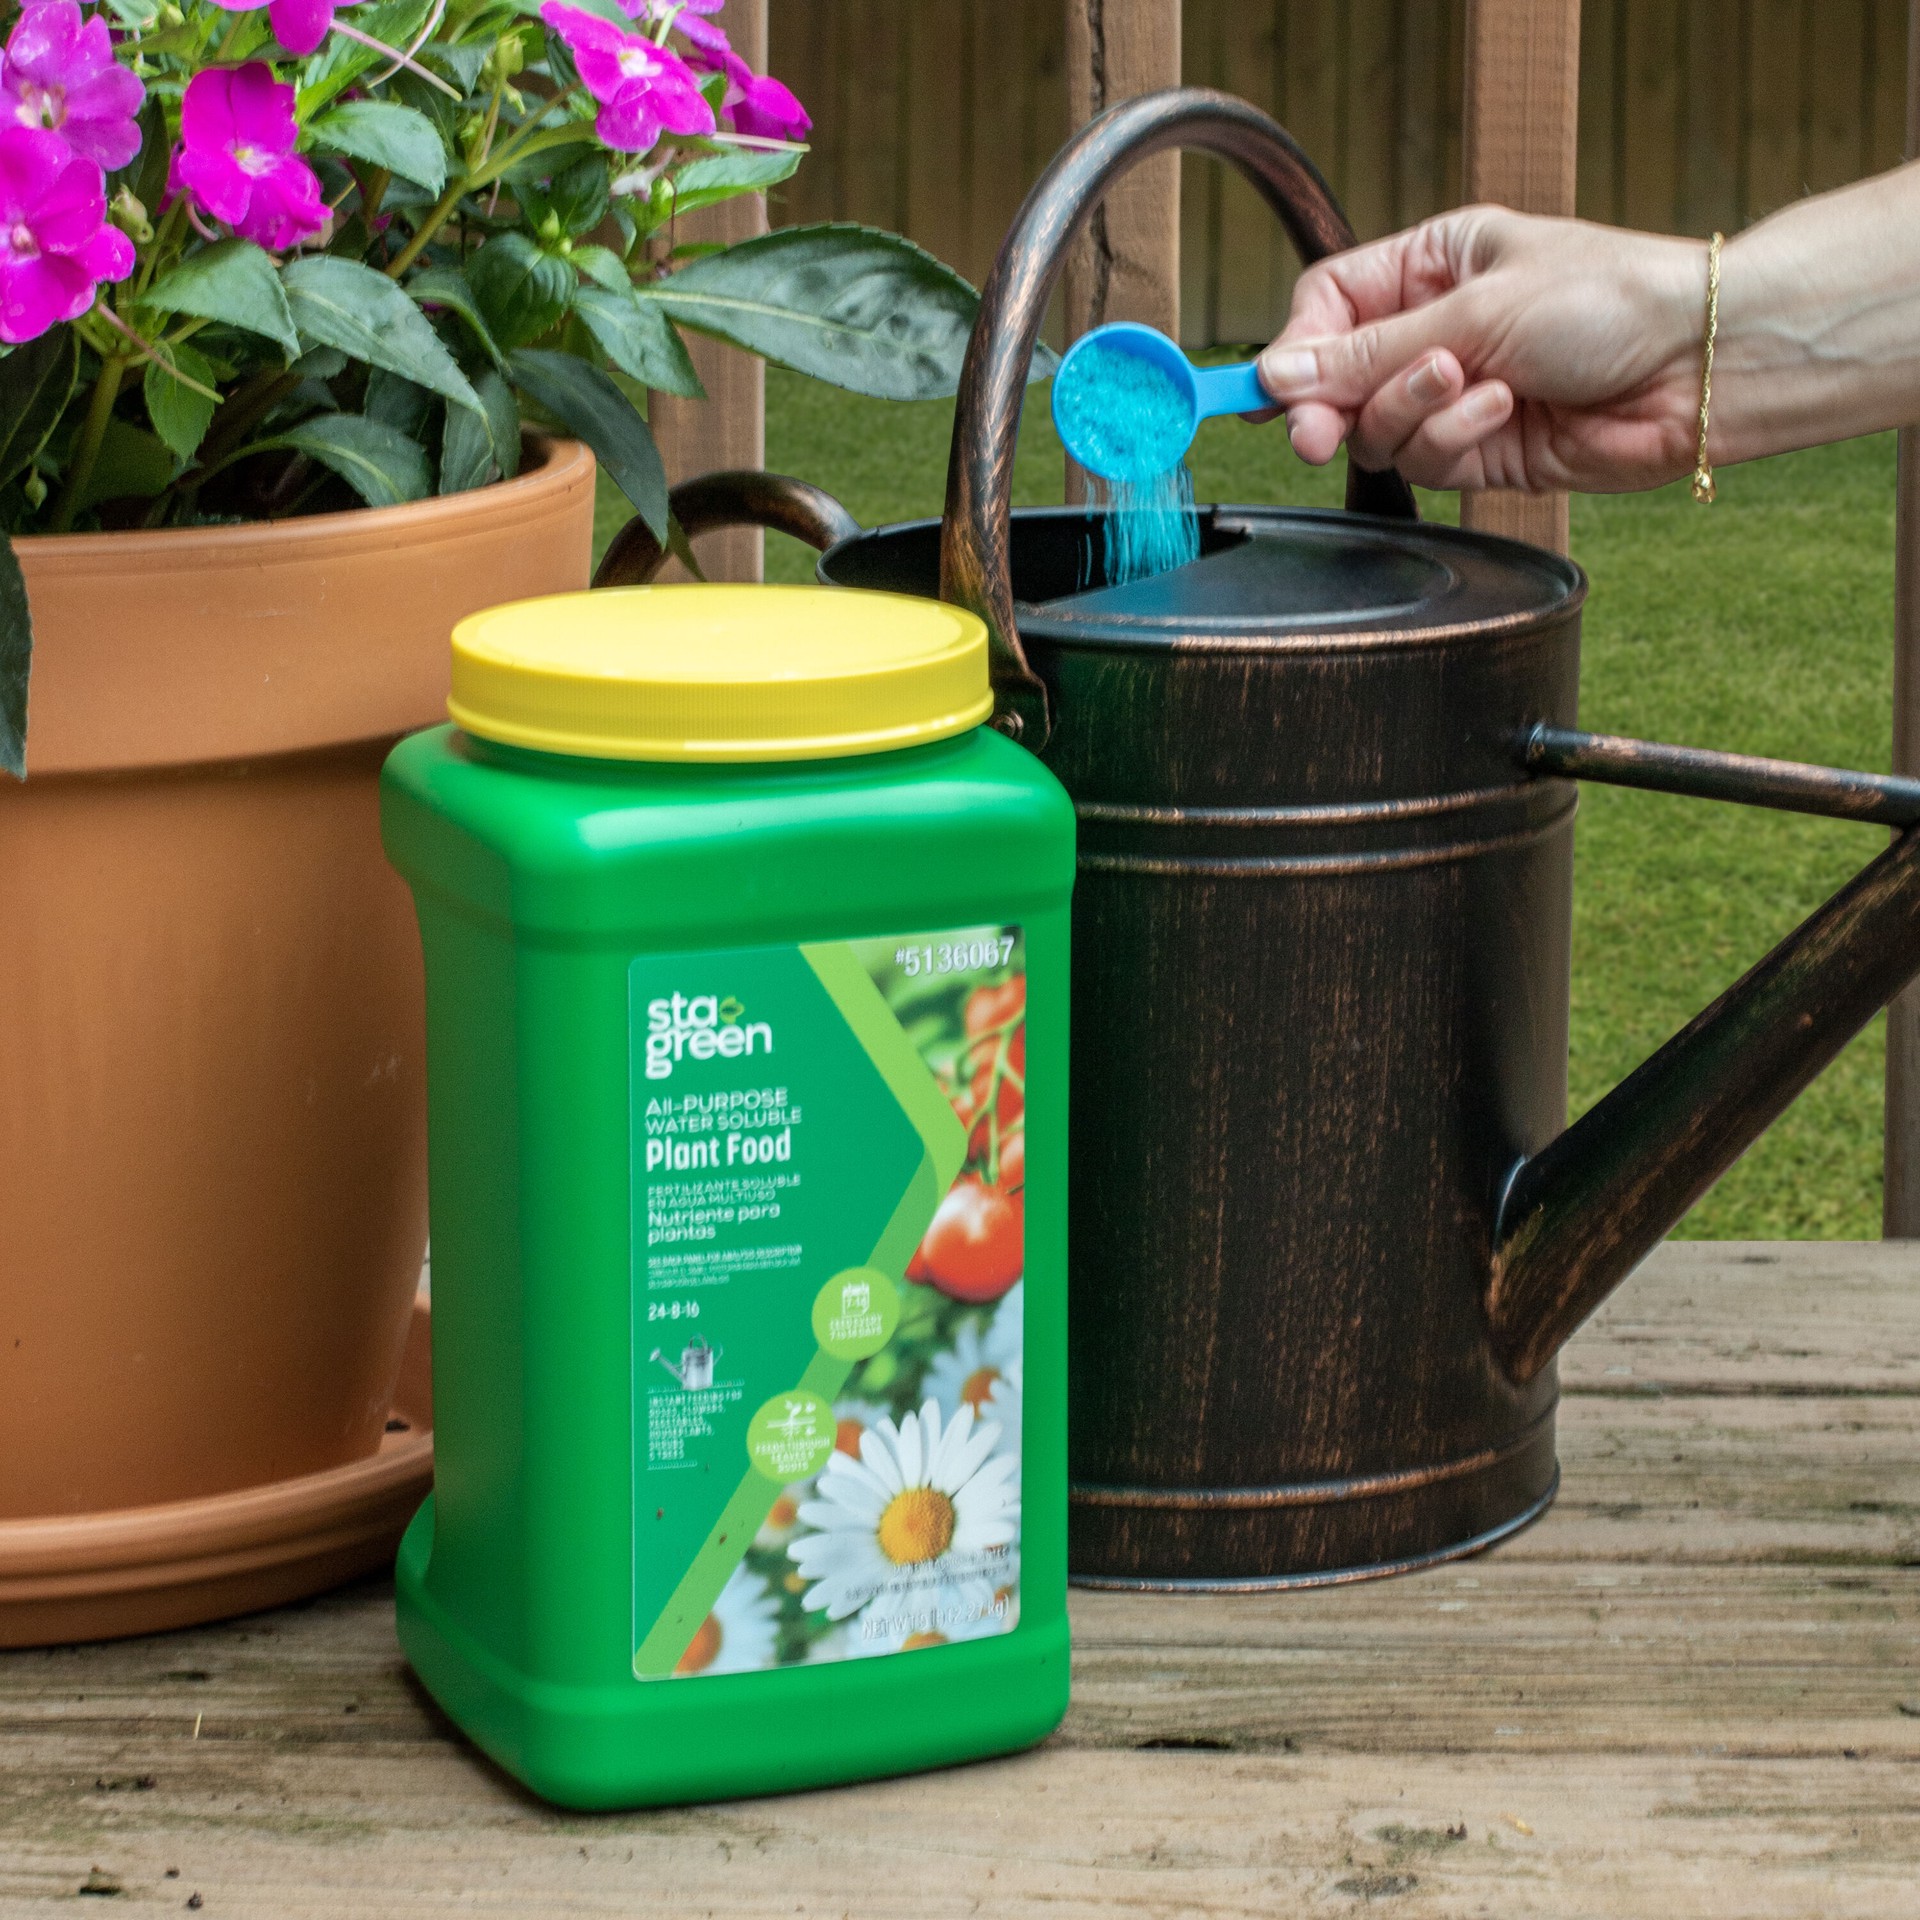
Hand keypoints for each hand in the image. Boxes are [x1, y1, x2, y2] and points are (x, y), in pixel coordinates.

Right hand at [1255, 207, 1710, 492]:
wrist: (1700, 365)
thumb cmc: (1611, 300)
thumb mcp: (1474, 311)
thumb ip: (1370, 354)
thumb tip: (1279, 376)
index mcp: (1431, 266)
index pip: (1330, 306)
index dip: (1296, 350)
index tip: (1271, 392)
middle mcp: (1437, 330)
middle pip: (1340, 380)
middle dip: (1331, 407)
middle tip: (1315, 435)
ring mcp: (1458, 395)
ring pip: (1379, 429)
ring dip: (1413, 415)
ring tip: (1472, 389)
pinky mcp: (1482, 452)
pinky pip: (1427, 460)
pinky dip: (1454, 439)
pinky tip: (1502, 411)